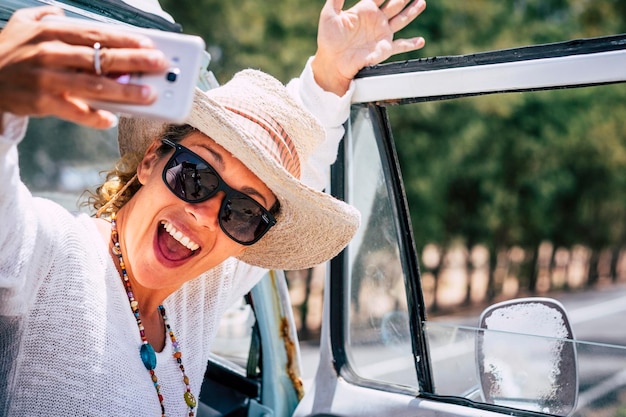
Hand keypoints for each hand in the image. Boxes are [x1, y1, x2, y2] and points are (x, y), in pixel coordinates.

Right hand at [0, 6, 168, 128]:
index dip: (126, 41)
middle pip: (101, 58)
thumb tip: (62, 10)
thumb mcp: (23, 25)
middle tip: (159, 65)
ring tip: (148, 95)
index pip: (97, 35)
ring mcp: (47, 78)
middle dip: (134, 62)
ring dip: (124, 91)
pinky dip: (94, 116)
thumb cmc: (9, 52)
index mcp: (51, 32)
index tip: (149, 46)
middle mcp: (50, 53)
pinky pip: (74, 111)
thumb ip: (45, 16)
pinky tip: (111, 119)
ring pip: (94, 86)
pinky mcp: (41, 102)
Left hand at [312, 0, 425, 95]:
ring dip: (412, 11)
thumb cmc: (328, 39)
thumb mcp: (329, 15)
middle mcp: (376, 20)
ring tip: (421, 3)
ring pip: (401, 19)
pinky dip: (411, 44)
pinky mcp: (384, 48)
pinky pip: (401, 45)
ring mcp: (382, 34)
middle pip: (394, 4)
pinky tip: (420, 41)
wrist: (333, 62)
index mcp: (365, 9)